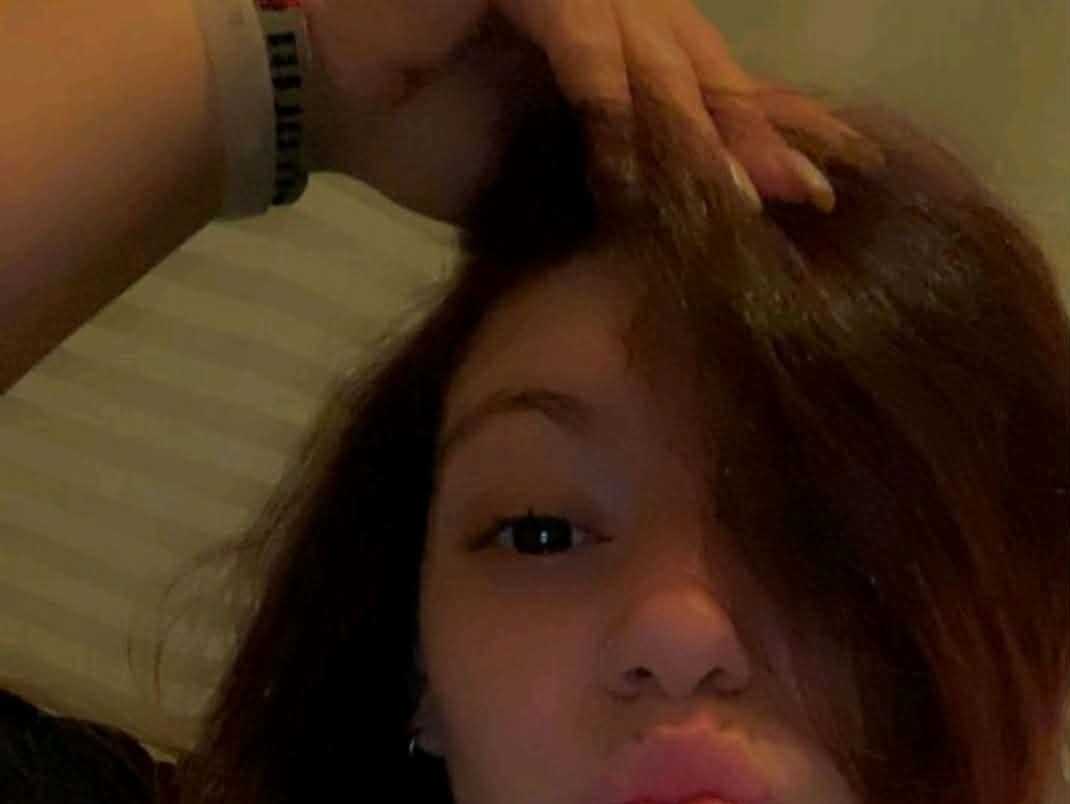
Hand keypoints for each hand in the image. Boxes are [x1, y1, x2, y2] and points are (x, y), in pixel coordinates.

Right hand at [300, 0, 881, 225]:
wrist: (324, 94)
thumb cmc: (426, 133)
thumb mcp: (546, 172)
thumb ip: (619, 179)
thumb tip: (693, 236)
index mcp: (618, 40)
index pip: (706, 81)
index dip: (761, 132)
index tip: (815, 192)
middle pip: (698, 60)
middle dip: (750, 131)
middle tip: (799, 193)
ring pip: (651, 42)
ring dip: (689, 120)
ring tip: (727, 190)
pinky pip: (577, 26)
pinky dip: (603, 85)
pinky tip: (628, 146)